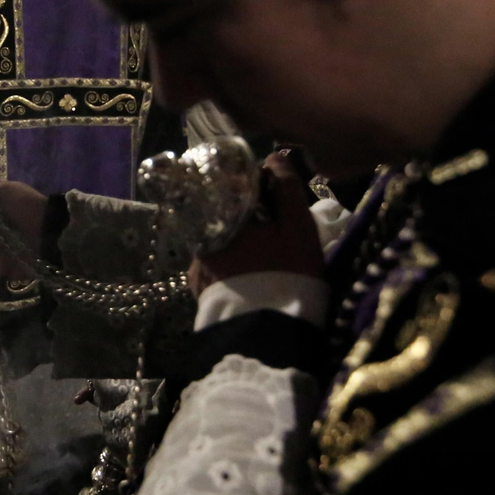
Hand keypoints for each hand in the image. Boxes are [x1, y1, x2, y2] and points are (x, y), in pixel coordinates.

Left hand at [188, 151, 325, 296]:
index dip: (258, 183)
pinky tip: (254, 271)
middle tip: (278, 224)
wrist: (265, 338)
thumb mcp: (297, 228)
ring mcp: (196, 264)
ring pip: (220, 237)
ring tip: (269, 250)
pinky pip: (216, 262)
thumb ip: (286, 187)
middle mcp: (198, 236)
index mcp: (218, 215)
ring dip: (241, 237)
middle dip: (250, 212)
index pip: (232, 183)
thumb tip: (275, 156)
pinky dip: (233, 260)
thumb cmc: (287, 275)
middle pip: (225, 211)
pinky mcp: (199, 288)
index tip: (278, 190)